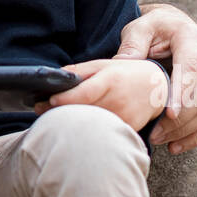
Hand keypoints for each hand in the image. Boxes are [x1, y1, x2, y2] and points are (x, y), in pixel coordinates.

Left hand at [33, 58, 166, 131]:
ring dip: (73, 122)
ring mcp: (124, 117)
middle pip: (84, 111)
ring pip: (92, 124)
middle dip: (61, 112)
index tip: (48, 101)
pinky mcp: (129, 129)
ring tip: (57, 118)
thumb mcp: (103, 64)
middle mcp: (118, 100)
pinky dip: (89, 130)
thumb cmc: (126, 73)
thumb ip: (80, 70)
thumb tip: (56, 76)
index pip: (84, 93)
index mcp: (110, 80)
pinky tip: (79, 126)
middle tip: (40, 110)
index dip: (64, 99)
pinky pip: (104, 132)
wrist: (156, 87)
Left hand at [115, 3, 196, 153]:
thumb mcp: (139, 28)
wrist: (172, 26)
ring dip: (187, 130)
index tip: (168, 114)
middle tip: (155, 133)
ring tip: (160, 141)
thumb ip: (132, 45)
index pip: (192, 69)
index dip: (182, 93)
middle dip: (181, 118)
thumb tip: (121, 64)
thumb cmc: (153, 28)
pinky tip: (176, 146)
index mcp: (192, 38)